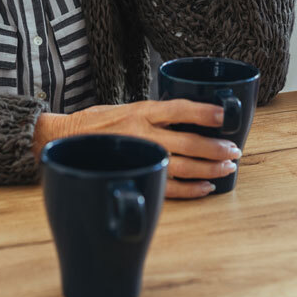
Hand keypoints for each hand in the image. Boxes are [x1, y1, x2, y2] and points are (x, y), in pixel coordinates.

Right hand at [33, 100, 241, 198]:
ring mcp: (140, 157)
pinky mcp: (135, 175)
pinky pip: (169, 187)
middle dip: (216, 147)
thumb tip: (187, 118)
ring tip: (228, 168)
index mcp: (141, 111)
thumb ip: (153, 114)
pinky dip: (191, 189)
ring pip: (183, 166)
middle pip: (188, 142)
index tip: (225, 114)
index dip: (204, 111)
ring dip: (210, 168)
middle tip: (235, 151)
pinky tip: (207, 187)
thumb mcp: (124, 108)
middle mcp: (143, 133)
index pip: (179, 108)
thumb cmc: (95, 124)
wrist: (60, 142)